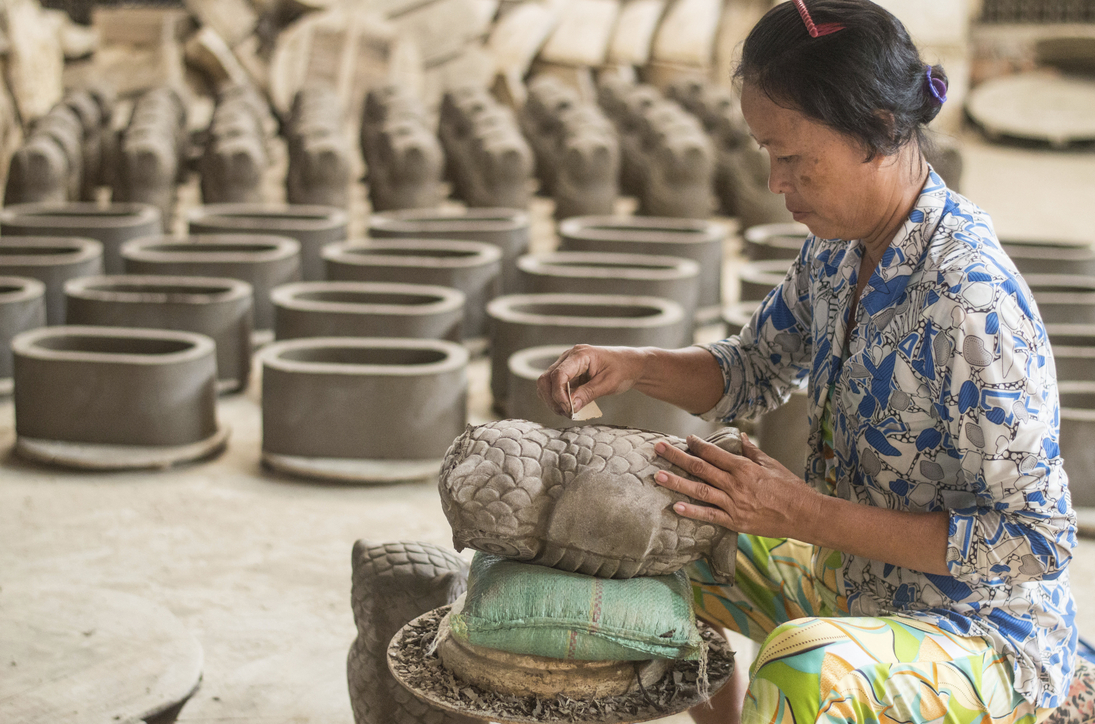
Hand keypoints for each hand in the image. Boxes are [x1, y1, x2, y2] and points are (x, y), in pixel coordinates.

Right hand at [536, 345, 648, 416]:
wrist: (631, 364)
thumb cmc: (623, 370)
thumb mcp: (608, 384)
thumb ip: (588, 394)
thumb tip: (570, 407)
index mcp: (580, 355)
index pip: (558, 375)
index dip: (559, 395)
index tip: (568, 410)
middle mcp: (569, 357)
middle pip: (546, 379)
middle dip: (552, 399)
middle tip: (567, 414)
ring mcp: (566, 365)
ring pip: (546, 384)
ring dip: (552, 401)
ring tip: (568, 413)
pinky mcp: (567, 373)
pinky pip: (553, 387)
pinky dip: (556, 399)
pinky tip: (569, 408)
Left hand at [653, 432, 821, 538]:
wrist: (805, 514)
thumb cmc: (791, 488)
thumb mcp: (772, 464)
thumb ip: (753, 451)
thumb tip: (741, 436)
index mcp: (744, 468)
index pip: (714, 453)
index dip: (697, 445)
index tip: (685, 439)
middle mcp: (735, 484)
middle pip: (700, 468)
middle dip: (676, 457)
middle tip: (658, 448)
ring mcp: (734, 504)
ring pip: (699, 490)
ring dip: (677, 482)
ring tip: (658, 476)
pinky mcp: (735, 522)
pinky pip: (710, 515)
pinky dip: (692, 511)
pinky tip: (676, 506)